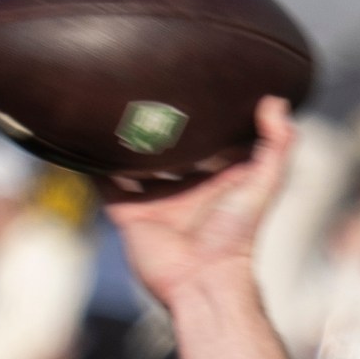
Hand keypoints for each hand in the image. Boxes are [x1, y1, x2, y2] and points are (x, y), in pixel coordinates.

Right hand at [103, 96, 295, 308]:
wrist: (201, 278)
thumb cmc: (236, 235)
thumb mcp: (263, 184)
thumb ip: (277, 146)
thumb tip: (276, 101)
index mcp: (218, 179)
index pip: (213, 139)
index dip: (209, 114)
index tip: (197, 80)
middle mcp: (185, 186)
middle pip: (169, 146)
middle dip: (160, 121)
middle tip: (145, 80)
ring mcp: (154, 197)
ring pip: (133, 158)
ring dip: (123, 135)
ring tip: (110, 98)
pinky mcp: (126, 209)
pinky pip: (103, 179)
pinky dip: (92, 159)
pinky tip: (82, 130)